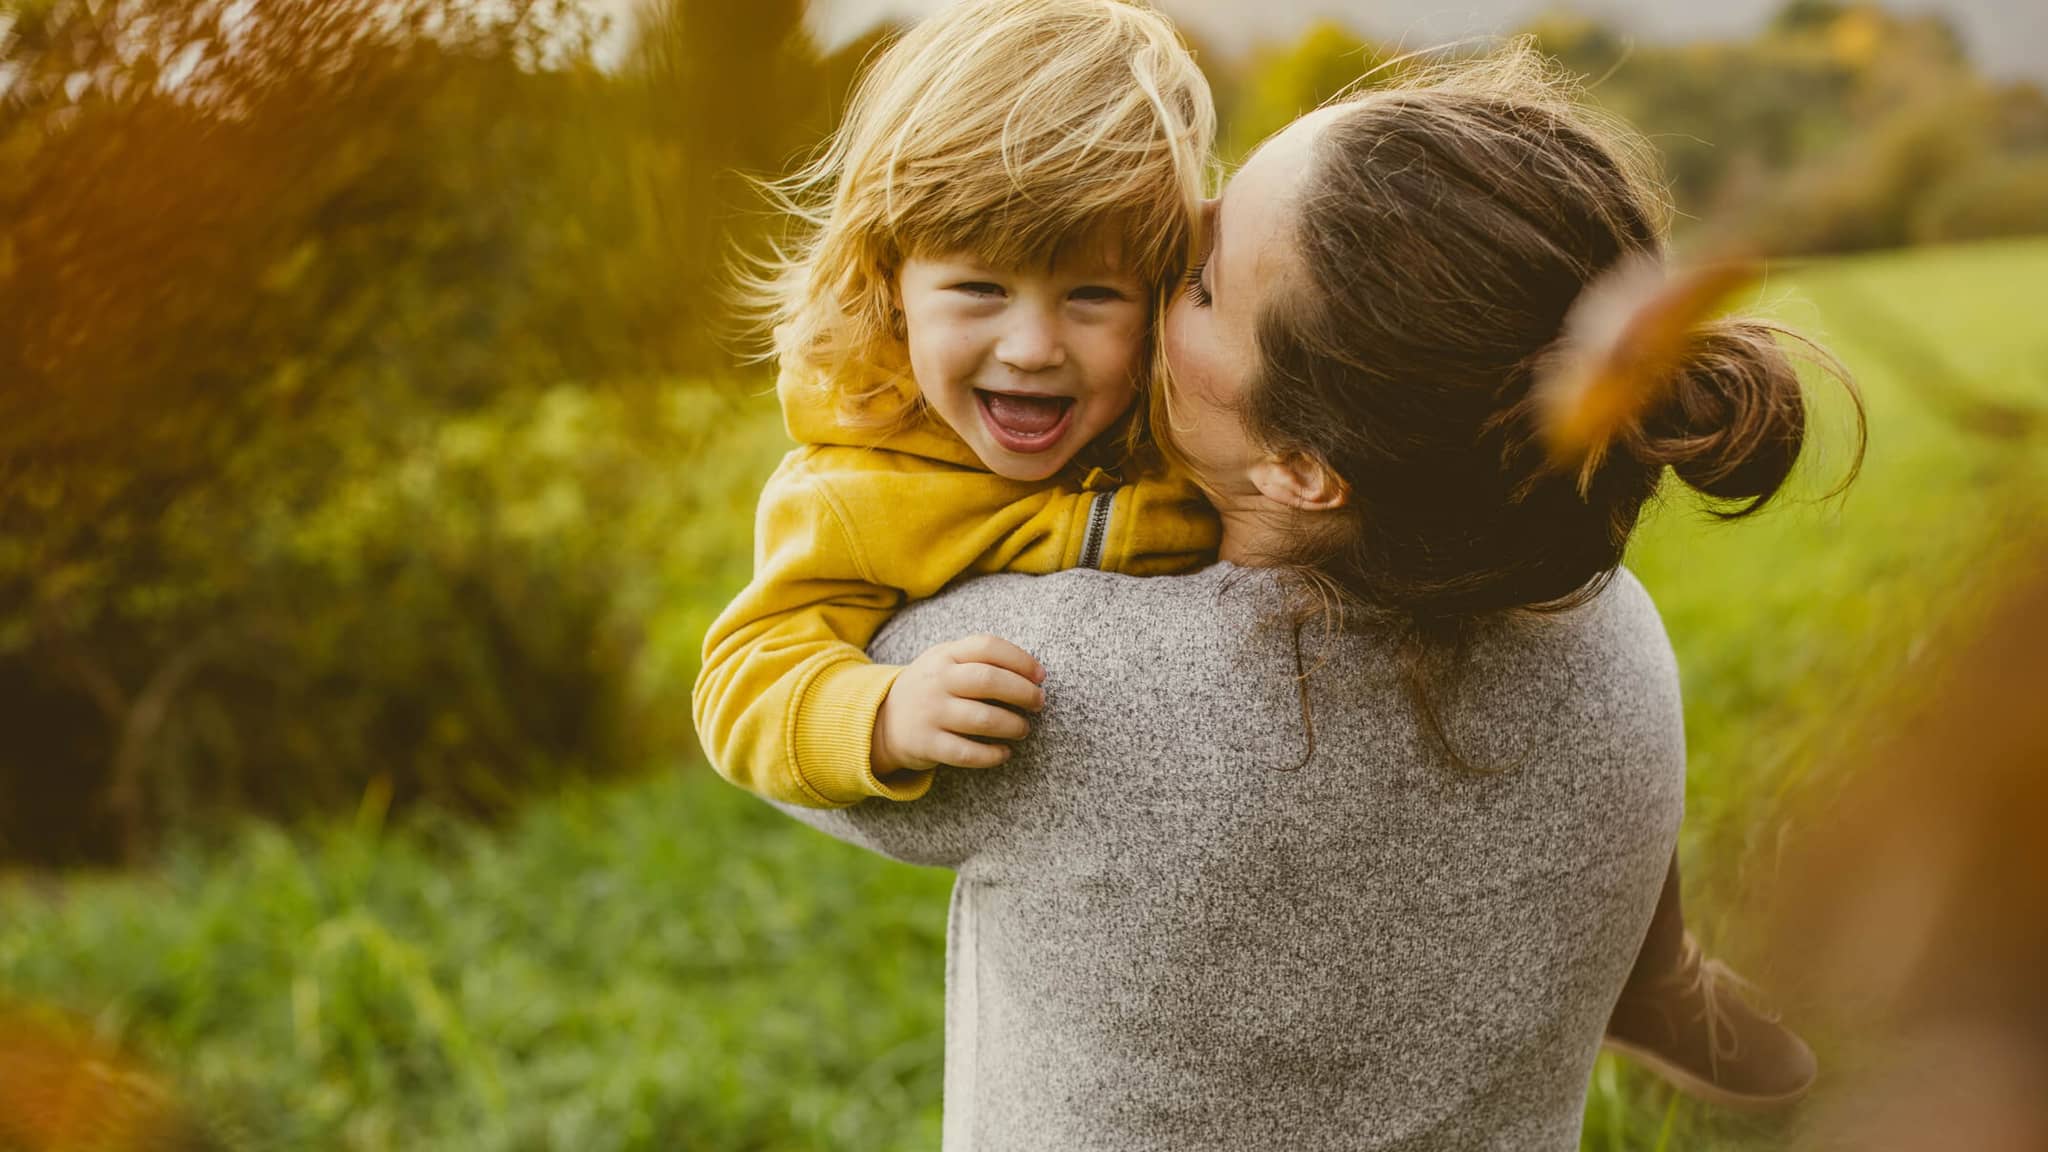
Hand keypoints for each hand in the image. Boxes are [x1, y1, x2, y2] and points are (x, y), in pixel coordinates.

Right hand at [871, 634, 1046, 774]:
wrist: (881, 719)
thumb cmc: (931, 688)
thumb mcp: (945, 661)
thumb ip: (980, 659)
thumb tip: (1033, 673)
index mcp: (945, 654)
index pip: (988, 647)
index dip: (1021, 660)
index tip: (1041, 676)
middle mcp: (937, 681)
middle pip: (989, 680)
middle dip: (1023, 693)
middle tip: (1039, 703)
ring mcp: (930, 713)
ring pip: (983, 719)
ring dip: (1013, 725)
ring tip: (1023, 729)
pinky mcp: (927, 744)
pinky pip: (967, 753)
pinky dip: (993, 755)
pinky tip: (1004, 753)